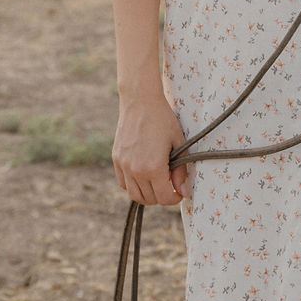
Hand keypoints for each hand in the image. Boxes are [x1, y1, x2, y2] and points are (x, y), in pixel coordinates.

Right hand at [112, 91, 189, 205]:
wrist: (140, 101)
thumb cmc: (163, 120)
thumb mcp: (178, 143)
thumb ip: (181, 170)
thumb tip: (183, 191)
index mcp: (153, 167)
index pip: (164, 198)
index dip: (175, 198)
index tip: (179, 192)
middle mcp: (136, 170)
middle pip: (149, 199)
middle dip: (162, 197)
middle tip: (170, 186)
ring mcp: (124, 166)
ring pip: (135, 195)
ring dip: (147, 194)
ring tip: (158, 183)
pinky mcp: (116, 160)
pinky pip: (123, 183)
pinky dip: (134, 185)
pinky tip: (144, 175)